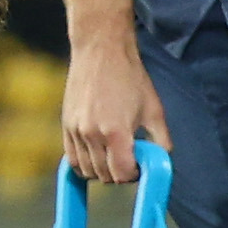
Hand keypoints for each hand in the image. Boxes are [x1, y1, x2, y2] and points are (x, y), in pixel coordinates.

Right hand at [62, 34, 171, 185]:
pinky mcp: (65, 126)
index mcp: (116, 132)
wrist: (101, 52)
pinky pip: (72, 159)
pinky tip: (98, 154)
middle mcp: (92, 135)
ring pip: (87, 170)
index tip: (139, 166)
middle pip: (105, 175)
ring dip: (102, 170)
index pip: (122, 174)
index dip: (133, 175)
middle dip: (120, 173)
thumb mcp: (154, 109)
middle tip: (130, 160)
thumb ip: (161, 140)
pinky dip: (84, 163)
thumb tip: (162, 161)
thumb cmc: (130, 78)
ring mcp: (76, 131)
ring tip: (114, 155)